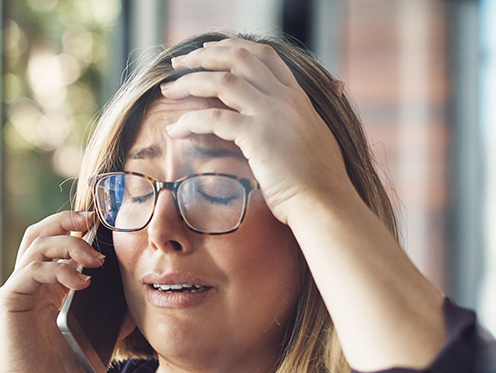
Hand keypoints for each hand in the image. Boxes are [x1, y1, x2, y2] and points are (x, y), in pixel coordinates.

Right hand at [0, 210, 104, 372]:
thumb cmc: (58, 364)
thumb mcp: (92, 336)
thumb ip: (111, 321)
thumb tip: (136, 308)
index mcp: (47, 282)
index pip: (55, 240)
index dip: (74, 225)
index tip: (101, 223)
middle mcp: (30, 279)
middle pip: (41, 232)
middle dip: (66, 220)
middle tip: (93, 220)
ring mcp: (18, 287)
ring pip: (37, 245)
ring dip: (69, 245)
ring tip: (95, 260)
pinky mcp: (10, 299)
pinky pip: (31, 271)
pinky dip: (58, 270)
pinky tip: (80, 282)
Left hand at [162, 39, 357, 222]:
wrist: (327, 203)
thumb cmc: (320, 183)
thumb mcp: (318, 139)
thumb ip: (304, 121)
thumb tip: (319, 102)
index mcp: (298, 97)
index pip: (264, 55)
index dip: (233, 47)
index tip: (208, 51)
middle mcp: (285, 98)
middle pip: (239, 57)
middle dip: (204, 56)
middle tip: (179, 63)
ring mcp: (272, 114)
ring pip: (222, 81)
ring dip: (190, 82)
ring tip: (168, 90)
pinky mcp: (257, 136)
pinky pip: (214, 118)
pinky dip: (189, 121)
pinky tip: (174, 130)